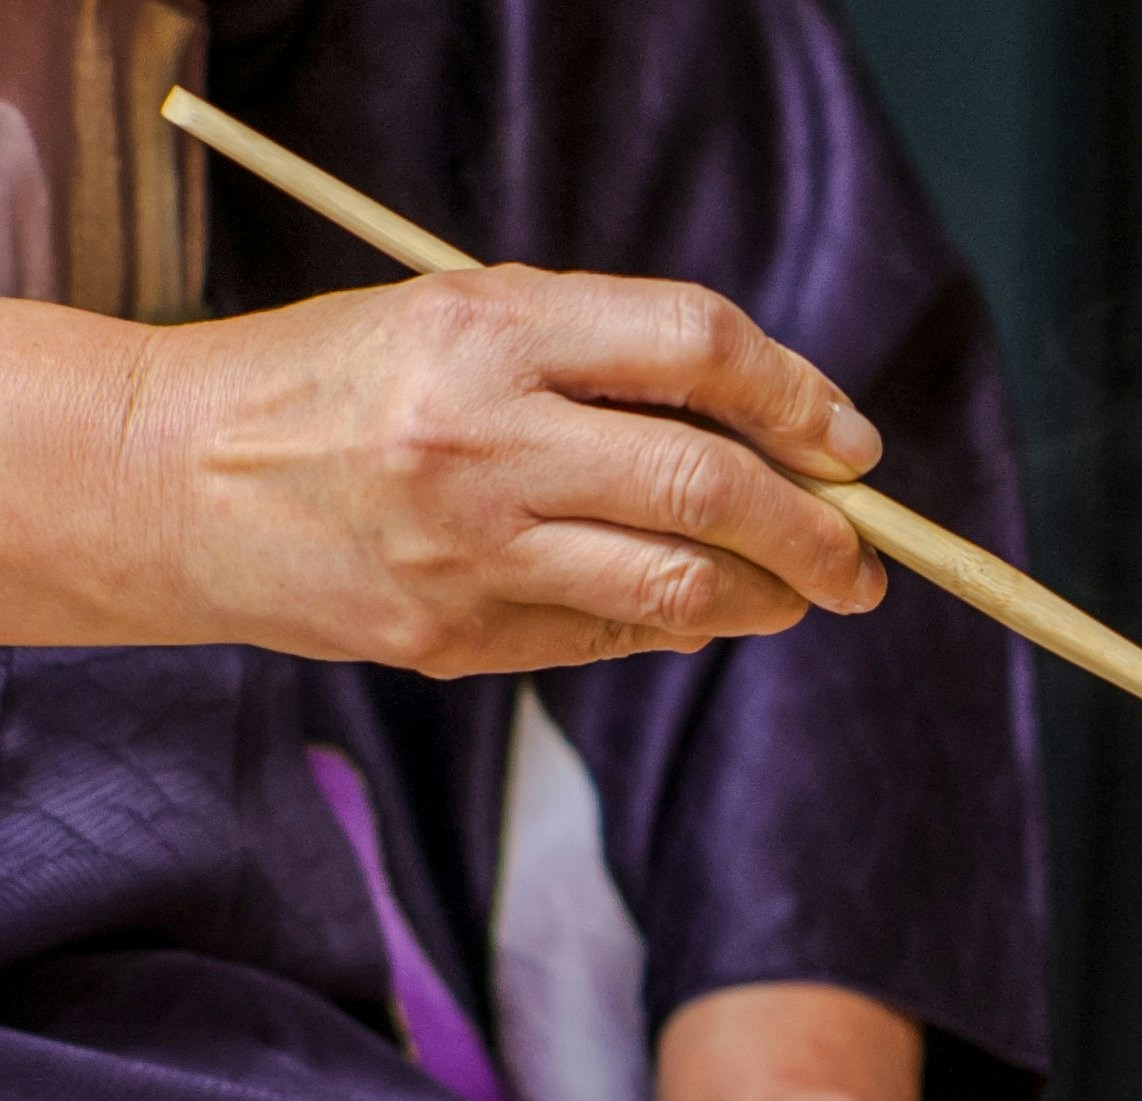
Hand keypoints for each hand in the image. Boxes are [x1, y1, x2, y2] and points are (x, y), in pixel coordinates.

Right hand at [16, 265, 887, 668]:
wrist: (174, 478)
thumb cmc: (345, 383)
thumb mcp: (463, 319)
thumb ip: (611, 358)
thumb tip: (791, 444)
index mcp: (489, 329)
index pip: (698, 347)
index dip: (801, 400)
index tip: (852, 448)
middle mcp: (481, 436)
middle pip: (714, 487)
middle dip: (822, 535)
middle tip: (866, 561)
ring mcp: (467, 546)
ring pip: (684, 589)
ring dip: (771, 600)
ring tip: (800, 595)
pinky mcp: (452, 634)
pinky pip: (612, 639)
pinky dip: (675, 628)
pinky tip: (686, 612)